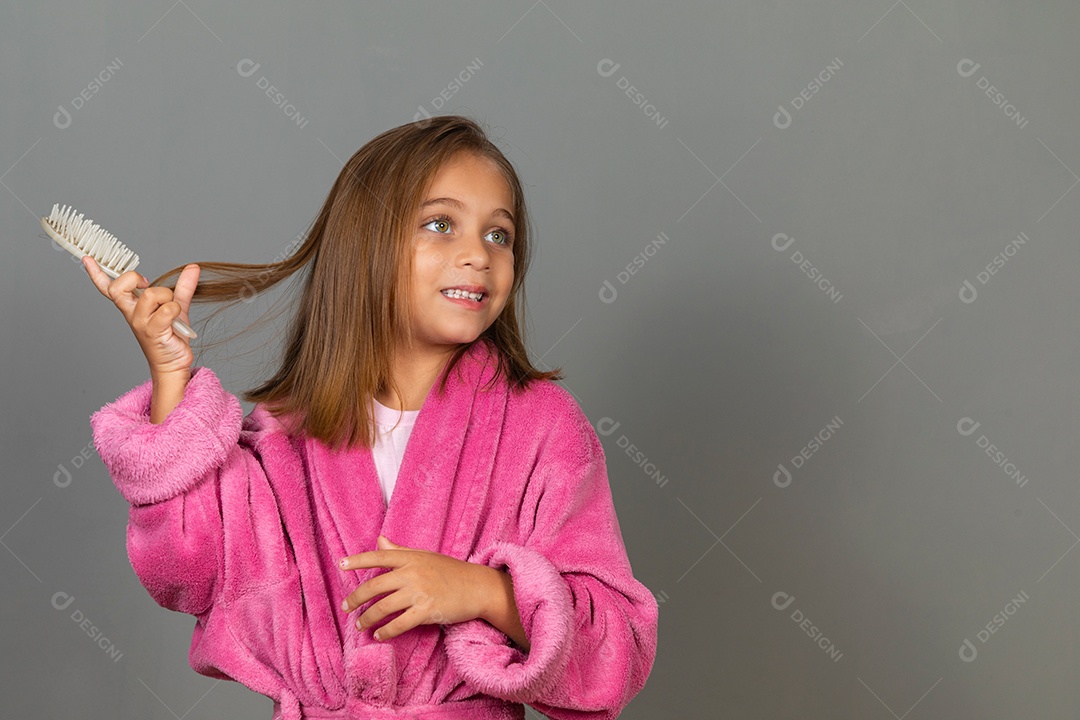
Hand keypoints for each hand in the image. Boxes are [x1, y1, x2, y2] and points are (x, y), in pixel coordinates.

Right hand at [83, 256, 199, 376]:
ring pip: (150, 294)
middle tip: (148, 284)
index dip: (97, 274)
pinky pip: (167, 310)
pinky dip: (176, 310)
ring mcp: (140, 323)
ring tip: (172, 311)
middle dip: (134, 278)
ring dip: (167, 298)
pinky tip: (176, 322)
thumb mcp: (177, 306)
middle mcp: (132, 313)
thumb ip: (183, 286)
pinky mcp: (153, 331)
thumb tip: (192, 268)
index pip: (109, 288)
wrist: (174, 362)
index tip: (87, 258)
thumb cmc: (171, 335)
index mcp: (132, 306)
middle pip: (120, 287)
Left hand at [339, 535, 499, 641]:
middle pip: (375, 585)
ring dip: (367, 618)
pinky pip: (399, 624)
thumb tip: (379, 540)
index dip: (358, 560)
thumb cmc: (451, 571)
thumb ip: (400, 551)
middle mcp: (412, 573)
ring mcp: (419, 592)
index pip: (379, 556)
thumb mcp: (425, 556)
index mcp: (411, 558)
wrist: (478, 587)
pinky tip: (379, 635)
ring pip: (383, 607)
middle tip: (346, 607)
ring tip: (360, 625)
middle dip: (356, 598)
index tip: (341, 564)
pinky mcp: (427, 611)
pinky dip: (386, 631)